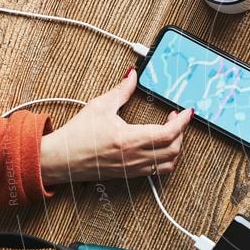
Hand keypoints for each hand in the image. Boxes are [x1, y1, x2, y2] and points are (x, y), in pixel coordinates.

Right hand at [39, 68, 192, 185]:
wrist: (61, 160)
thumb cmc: (77, 135)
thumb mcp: (100, 106)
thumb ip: (122, 90)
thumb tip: (133, 75)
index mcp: (129, 140)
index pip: (168, 133)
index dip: (182, 122)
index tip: (188, 111)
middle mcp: (135, 157)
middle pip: (174, 148)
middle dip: (181, 131)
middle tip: (175, 117)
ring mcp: (134, 168)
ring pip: (170, 162)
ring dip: (176, 146)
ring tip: (170, 131)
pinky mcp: (132, 174)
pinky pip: (159, 170)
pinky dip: (168, 158)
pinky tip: (160, 145)